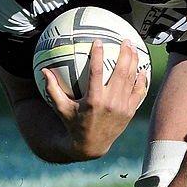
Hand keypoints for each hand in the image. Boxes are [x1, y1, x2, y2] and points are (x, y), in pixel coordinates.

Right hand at [42, 40, 147, 158]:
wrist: (91, 146)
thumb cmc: (73, 124)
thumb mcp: (61, 108)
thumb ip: (52, 89)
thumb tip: (43, 70)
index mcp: (93, 100)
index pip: (97, 72)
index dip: (98, 55)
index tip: (99, 40)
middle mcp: (110, 102)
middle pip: (121, 73)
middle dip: (125, 54)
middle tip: (125, 40)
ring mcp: (122, 107)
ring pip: (131, 80)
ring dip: (134, 62)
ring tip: (134, 48)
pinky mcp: (130, 112)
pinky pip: (138, 92)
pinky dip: (141, 80)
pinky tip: (142, 69)